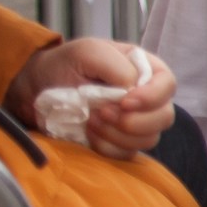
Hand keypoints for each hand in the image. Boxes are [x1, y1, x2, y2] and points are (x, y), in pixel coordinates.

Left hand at [6, 39, 175, 159]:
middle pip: (164, 117)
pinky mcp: (120, 142)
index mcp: (142, 68)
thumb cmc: (64, 64)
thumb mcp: (87, 51)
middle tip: (102, 112)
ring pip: (148, 139)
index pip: (167, 84)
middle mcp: (145, 96)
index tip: (125, 101)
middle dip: (134, 121)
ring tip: (91, 119)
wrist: (38, 88)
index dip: (152, 97)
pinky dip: (107, 147)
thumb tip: (133, 89)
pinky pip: (127, 154)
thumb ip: (115, 65)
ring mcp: (135, 121)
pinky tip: (88, 132)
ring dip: (117, 134)